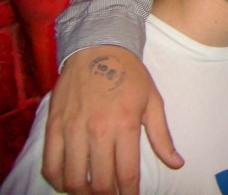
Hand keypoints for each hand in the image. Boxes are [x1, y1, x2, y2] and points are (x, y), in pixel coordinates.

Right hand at [42, 46, 182, 194]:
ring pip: (72, 178)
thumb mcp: (153, 101)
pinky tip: (68, 181)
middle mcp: (97, 130)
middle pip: (100, 182)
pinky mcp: (54, 126)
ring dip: (83, 192)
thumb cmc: (130, 75)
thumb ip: (162, 136)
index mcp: (125, 124)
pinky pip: (50, 165)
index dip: (130, 193)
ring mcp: (72, 129)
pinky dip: (58, 180)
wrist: (99, 47)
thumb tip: (177, 163)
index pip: (126, 173)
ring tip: (92, 190)